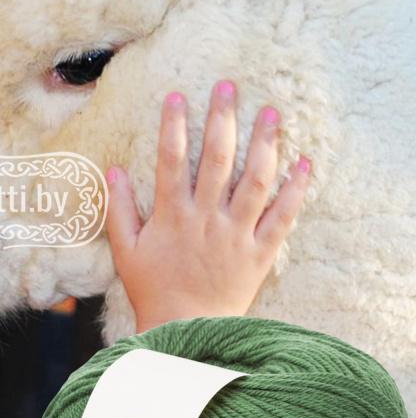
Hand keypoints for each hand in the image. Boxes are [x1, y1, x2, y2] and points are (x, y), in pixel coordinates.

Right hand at [104, 79, 310, 332]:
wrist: (187, 330)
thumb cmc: (153, 290)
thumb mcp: (126, 251)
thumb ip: (119, 209)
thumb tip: (113, 169)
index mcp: (172, 215)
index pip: (172, 159)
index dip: (174, 125)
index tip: (177, 96)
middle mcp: (207, 218)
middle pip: (218, 158)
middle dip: (222, 118)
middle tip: (229, 86)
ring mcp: (237, 233)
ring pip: (255, 180)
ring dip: (264, 143)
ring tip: (271, 112)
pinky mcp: (260, 252)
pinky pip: (282, 217)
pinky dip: (296, 190)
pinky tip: (305, 163)